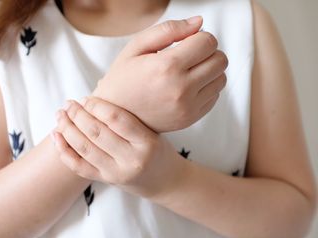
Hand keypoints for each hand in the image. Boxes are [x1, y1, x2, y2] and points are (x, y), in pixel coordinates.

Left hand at [52, 97, 183, 198]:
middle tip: (68, 103)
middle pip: (96, 133)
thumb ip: (127, 116)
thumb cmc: (157, 148)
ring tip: (60, 115)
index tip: (86, 98)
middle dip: (77, 115)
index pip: (116, 119)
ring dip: (67, 129)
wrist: (164, 181)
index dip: (96, 106)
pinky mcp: (106, 180)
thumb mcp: (152, 129)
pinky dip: (64, 151)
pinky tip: (56, 135)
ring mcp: (117, 173)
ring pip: (84, 148)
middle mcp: (132, 159)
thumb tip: (96, 90)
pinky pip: (79, 167)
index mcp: (147, 142)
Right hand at [93, 16, 227, 132]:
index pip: (208, 41)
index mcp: (167, 67)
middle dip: (207, 52)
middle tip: (188, 56)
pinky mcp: (190, 119)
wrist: (114, 116)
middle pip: (220, 59)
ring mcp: (187, 107)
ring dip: (209, 70)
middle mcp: (181, 89)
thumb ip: (168, 29)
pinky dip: (206, 88)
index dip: (199, 37)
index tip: (187, 42)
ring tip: (188, 72)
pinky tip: (186, 87)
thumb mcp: (136, 47)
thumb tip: (200, 22)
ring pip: (221, 78)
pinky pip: (215, 96)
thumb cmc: (123, 78)